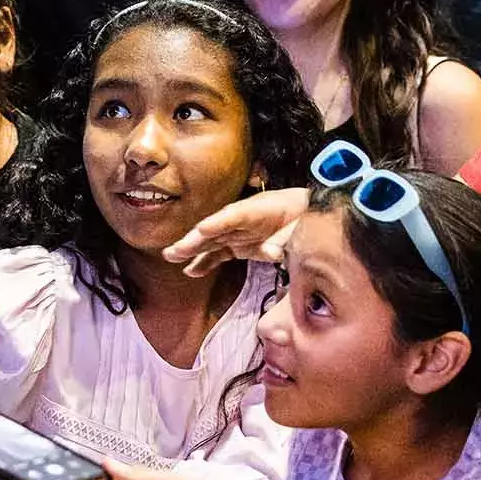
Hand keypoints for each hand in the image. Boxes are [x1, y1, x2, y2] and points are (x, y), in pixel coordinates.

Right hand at [163, 189, 308, 276]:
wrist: (309, 214)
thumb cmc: (306, 216)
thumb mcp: (302, 226)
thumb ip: (286, 238)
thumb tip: (271, 251)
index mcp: (260, 209)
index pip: (235, 216)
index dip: (218, 223)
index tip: (202, 230)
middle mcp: (243, 220)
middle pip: (216, 229)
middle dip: (195, 239)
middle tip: (176, 249)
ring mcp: (239, 232)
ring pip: (211, 241)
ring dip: (192, 249)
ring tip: (171, 257)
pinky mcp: (240, 245)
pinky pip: (219, 253)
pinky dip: (205, 261)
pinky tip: (191, 270)